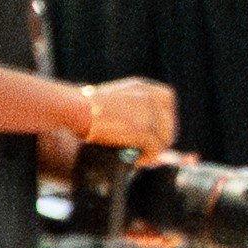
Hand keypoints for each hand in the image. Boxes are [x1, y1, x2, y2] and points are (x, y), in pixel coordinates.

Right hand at [66, 73, 183, 162]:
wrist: (77, 108)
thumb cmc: (87, 108)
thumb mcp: (116, 102)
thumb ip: (133, 112)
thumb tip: (147, 137)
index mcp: (144, 87)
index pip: (167, 103)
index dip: (163, 121)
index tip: (153, 133)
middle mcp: (151, 97)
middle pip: (169, 123)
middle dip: (159, 139)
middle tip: (145, 151)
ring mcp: (150, 113)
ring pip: (164, 138)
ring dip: (153, 151)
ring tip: (139, 157)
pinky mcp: (145, 129)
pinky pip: (155, 149)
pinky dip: (147, 158)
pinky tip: (136, 160)